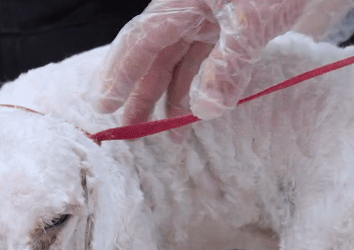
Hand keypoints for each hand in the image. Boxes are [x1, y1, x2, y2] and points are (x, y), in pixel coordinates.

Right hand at [95, 0, 353, 123]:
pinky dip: (202, 85)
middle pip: (156, 54)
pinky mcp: (233, 24)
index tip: (103, 108)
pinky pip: (207, 59)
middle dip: (143, 93)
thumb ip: (227, 66)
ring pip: (182, 60)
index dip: (120, 75)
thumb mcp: (250, 23)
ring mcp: (211, 16)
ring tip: (169, 132)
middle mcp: (189, 8)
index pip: (140, 42)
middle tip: (131, 130)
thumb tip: (206, 112)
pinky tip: (200, 109)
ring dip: (174, 95)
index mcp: (180, 2)